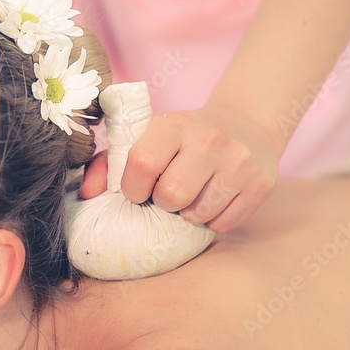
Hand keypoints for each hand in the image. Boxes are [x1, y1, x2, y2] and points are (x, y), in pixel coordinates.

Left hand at [81, 105, 281, 232]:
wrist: (247, 125)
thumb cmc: (183, 140)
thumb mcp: (149, 137)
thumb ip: (109, 163)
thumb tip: (87, 195)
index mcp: (175, 124)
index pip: (142, 164)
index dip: (133, 187)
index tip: (139, 188)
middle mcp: (210, 140)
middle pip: (170, 197)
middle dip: (163, 203)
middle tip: (169, 193)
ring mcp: (240, 162)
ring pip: (198, 215)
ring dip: (189, 214)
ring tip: (193, 195)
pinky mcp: (261, 184)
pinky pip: (224, 225)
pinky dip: (214, 220)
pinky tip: (214, 199)